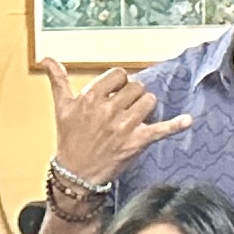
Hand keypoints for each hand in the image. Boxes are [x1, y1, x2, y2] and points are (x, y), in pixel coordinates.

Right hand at [43, 57, 191, 191]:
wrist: (76, 174)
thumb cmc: (69, 140)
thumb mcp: (62, 108)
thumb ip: (58, 80)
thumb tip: (46, 58)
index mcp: (92, 97)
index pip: (119, 75)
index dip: (119, 82)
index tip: (115, 93)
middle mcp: (109, 110)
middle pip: (136, 86)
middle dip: (132, 95)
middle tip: (124, 108)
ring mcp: (124, 127)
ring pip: (148, 101)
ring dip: (145, 106)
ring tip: (135, 116)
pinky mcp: (136, 143)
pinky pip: (160, 130)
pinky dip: (175, 125)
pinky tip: (187, 120)